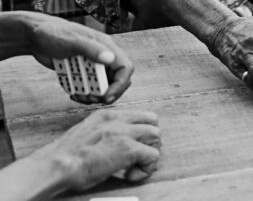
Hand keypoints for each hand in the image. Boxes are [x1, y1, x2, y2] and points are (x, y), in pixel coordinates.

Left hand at [25, 13, 133, 103]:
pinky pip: (91, 87)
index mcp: (106, 47)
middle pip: (117, 80)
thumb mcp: (72, 42)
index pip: (125, 68)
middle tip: (91, 98)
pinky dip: (84, 93)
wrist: (36, 36)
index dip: (120, 84)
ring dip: (94, 95)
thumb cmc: (53, 34)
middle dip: (107, 93)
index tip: (106, 96)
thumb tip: (110, 58)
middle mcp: (103, 56)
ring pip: (105, 86)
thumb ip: (91, 49)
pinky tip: (72, 93)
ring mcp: (94, 64)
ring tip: (78, 96)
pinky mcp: (84, 71)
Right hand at [32, 109, 160, 190]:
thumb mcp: (86, 131)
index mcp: (107, 115)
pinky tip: (131, 175)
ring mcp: (125, 132)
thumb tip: (112, 142)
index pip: (137, 114)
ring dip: (150, 151)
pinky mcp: (129, 149)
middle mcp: (118, 119)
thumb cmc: (66, 155)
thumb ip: (103, 131)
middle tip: (139, 155)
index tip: (134, 144)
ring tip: (135, 165)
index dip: (140, 130)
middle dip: (150, 139)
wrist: (57, 164)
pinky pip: (153, 155)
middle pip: (151, 121)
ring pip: (156, 135)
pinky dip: (146, 168)